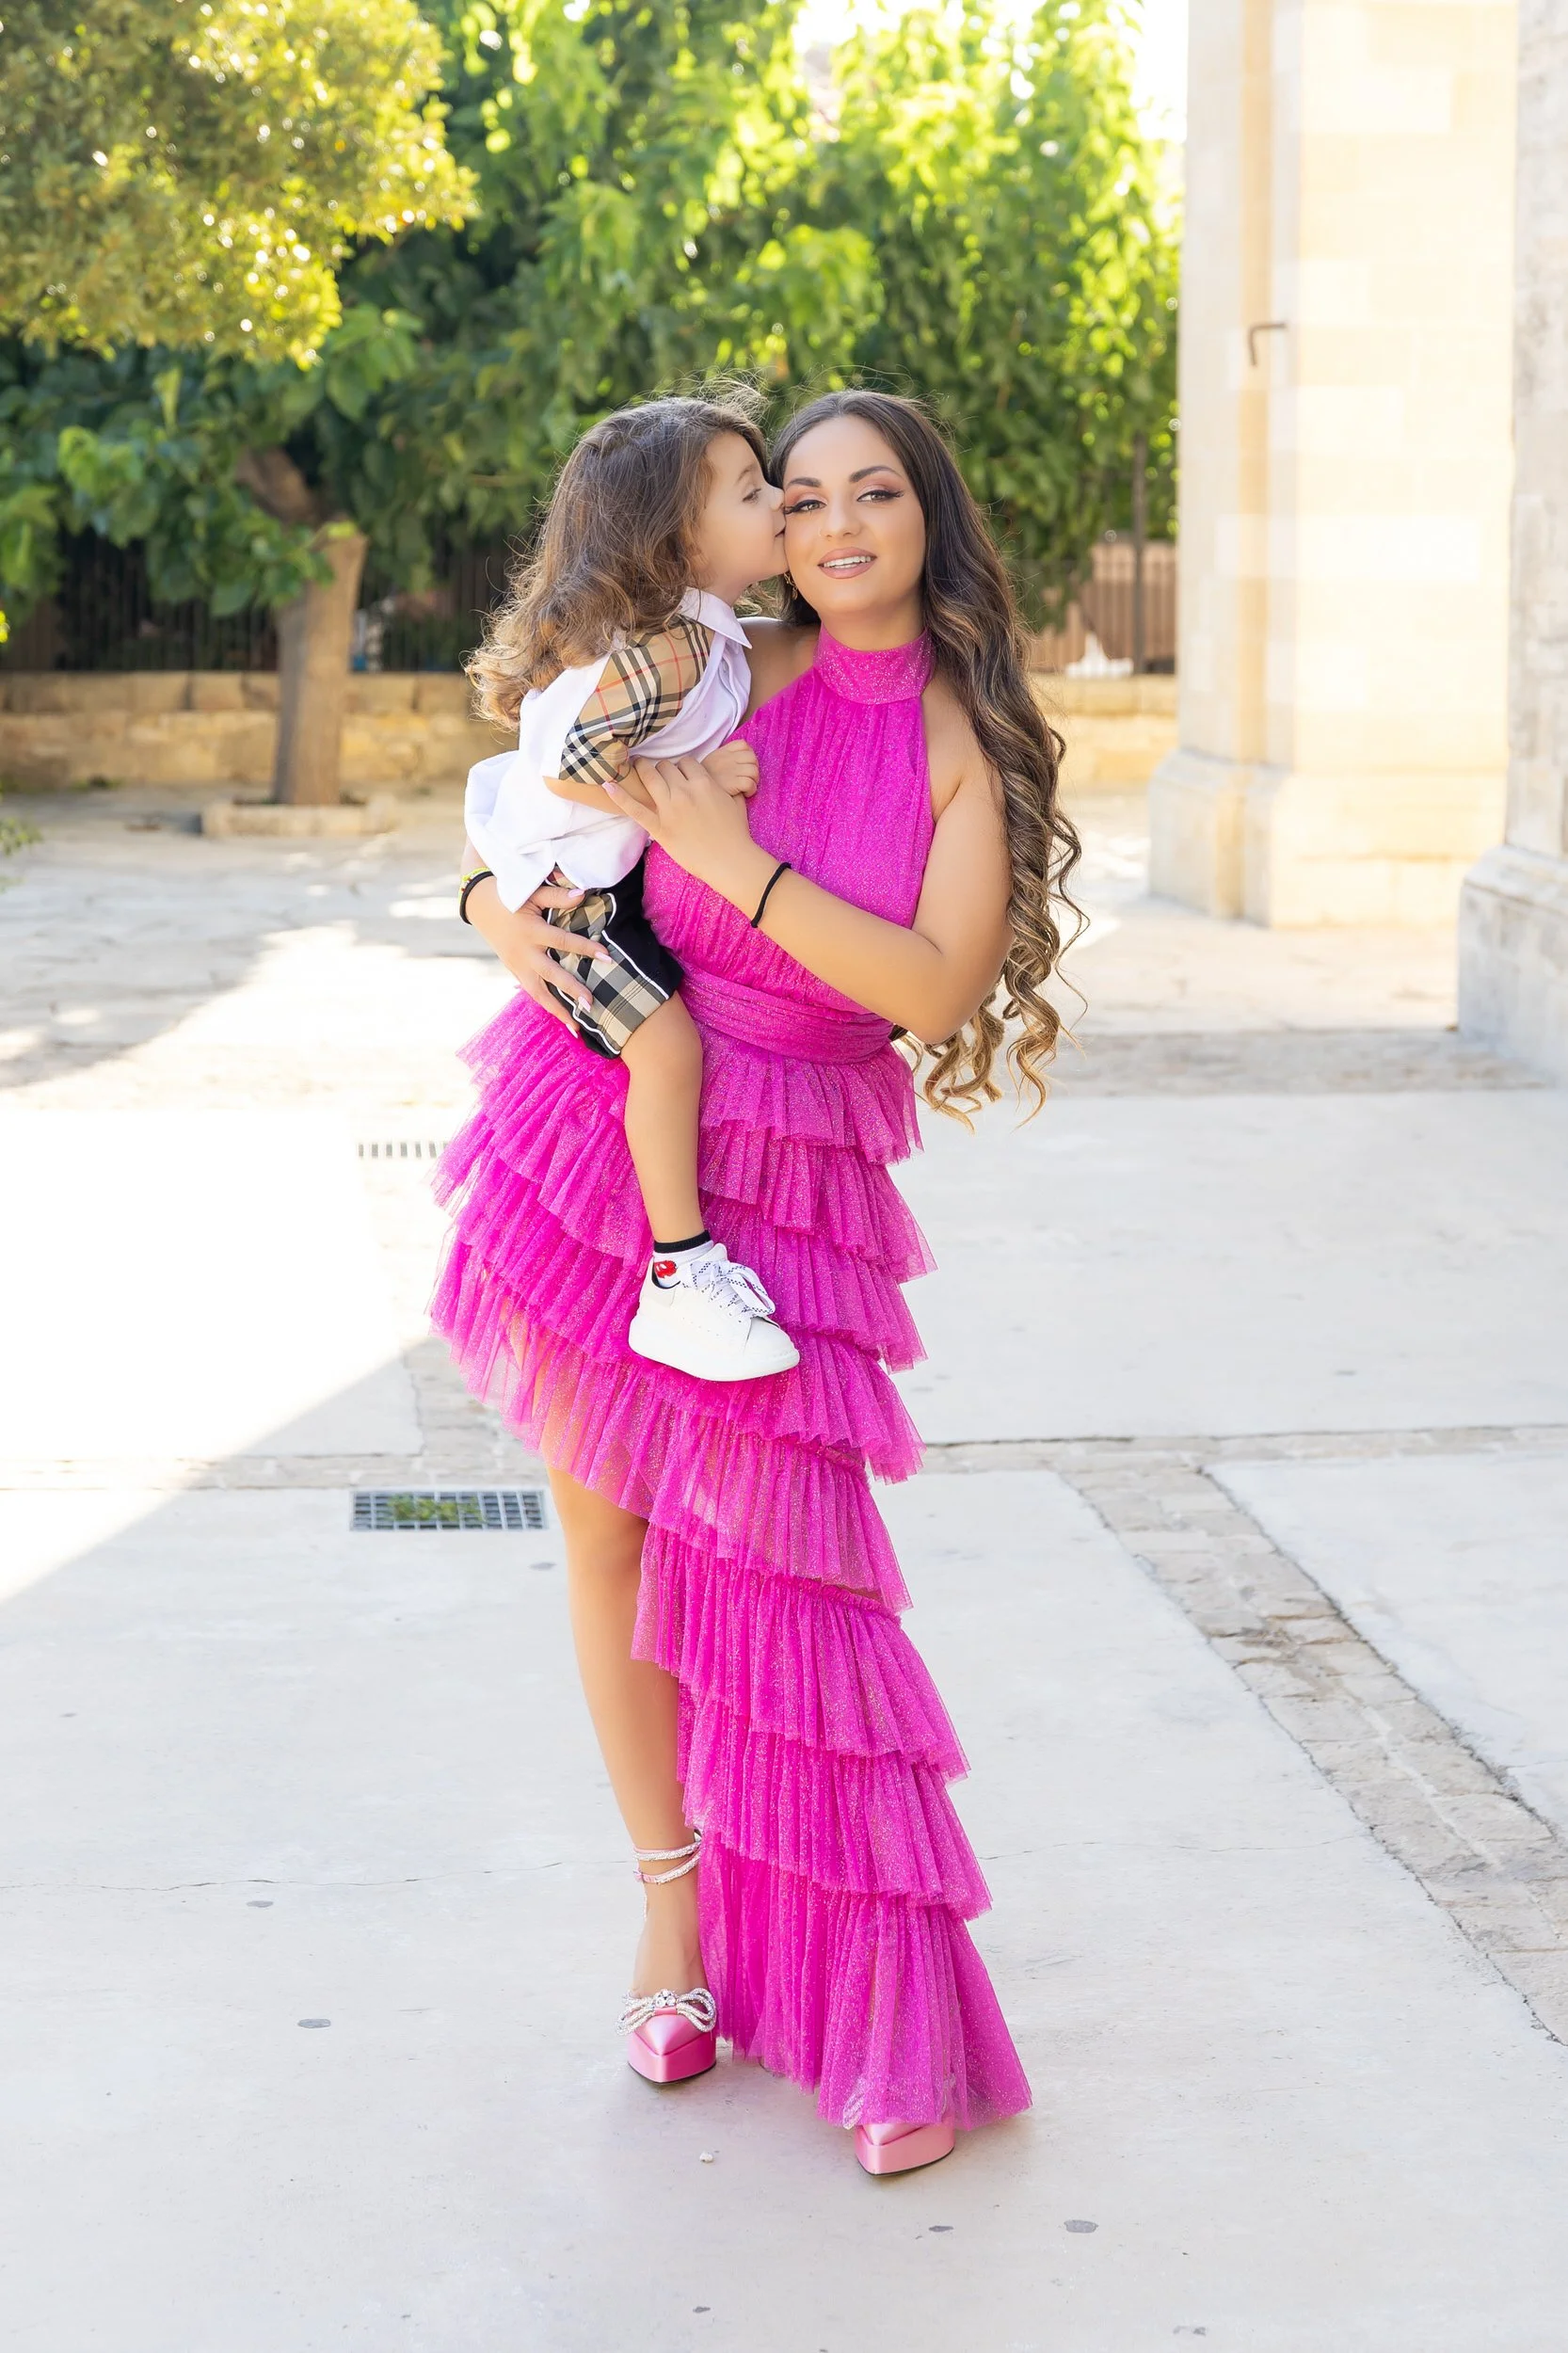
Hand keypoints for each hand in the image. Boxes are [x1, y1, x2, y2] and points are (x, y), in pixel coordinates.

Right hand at [462, 875, 608, 1022]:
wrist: (478, 904)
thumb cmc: (508, 894)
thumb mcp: (532, 892)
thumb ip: (557, 896)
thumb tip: (583, 894)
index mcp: (531, 931)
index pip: (564, 942)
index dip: (586, 949)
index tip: (607, 957)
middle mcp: (524, 953)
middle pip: (551, 976)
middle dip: (572, 991)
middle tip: (591, 1005)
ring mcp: (516, 964)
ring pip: (537, 992)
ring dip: (557, 1010)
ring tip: (575, 1027)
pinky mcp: (513, 970)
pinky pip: (531, 991)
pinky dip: (546, 1004)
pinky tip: (561, 1016)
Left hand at [607, 754, 772, 908]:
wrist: (729, 860)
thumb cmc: (736, 833)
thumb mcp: (735, 801)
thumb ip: (723, 787)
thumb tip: (720, 781)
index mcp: (704, 783)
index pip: (686, 762)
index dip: (682, 767)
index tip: (681, 774)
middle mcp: (684, 791)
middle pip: (666, 767)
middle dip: (664, 769)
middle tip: (661, 774)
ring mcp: (670, 809)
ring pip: (651, 777)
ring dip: (642, 769)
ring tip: (635, 765)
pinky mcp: (659, 827)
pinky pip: (635, 809)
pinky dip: (619, 796)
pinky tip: (606, 784)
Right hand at [702, 739, 758, 798]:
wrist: (695, 795)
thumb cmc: (705, 783)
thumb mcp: (710, 764)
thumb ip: (723, 759)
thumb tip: (741, 759)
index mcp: (722, 752)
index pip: (743, 745)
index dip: (749, 754)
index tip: (745, 765)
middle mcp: (726, 759)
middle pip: (752, 757)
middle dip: (754, 768)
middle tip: (749, 778)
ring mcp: (730, 770)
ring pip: (753, 770)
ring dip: (754, 780)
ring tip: (748, 786)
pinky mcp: (733, 784)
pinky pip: (750, 783)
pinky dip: (752, 789)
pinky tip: (746, 793)